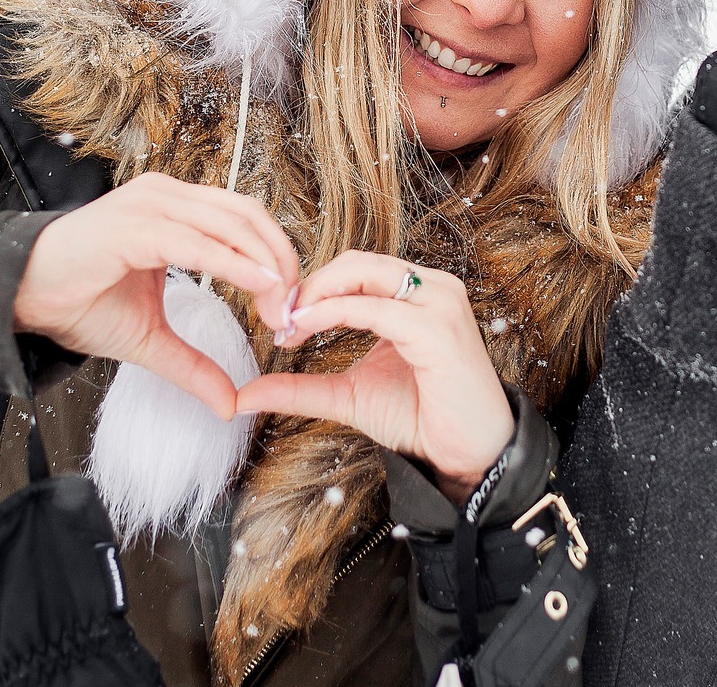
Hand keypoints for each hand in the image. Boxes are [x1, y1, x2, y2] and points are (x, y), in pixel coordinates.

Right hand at [13, 172, 298, 420]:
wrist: (20, 298)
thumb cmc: (77, 303)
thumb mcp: (150, 340)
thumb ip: (193, 365)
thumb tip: (230, 403)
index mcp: (174, 210)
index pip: (244, 219)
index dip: (275, 256)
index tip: (288, 304)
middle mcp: (166, 197)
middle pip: (248, 215)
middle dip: (280, 260)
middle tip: (293, 308)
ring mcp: (150, 205)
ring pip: (230, 223)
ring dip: (264, 264)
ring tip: (280, 303)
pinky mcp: (134, 225)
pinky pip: (196, 241)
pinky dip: (233, 263)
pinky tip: (258, 285)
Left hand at [234, 251, 512, 504]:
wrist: (471, 456)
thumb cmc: (422, 419)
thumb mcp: (349, 396)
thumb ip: (301, 389)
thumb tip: (245, 393)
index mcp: (416, 294)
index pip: (354, 269)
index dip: (311, 288)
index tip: (279, 321)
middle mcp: (432, 288)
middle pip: (356, 261)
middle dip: (308, 285)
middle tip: (276, 318)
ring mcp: (439, 304)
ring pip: (364, 274)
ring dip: (317, 294)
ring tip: (288, 324)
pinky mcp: (439, 329)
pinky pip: (377, 308)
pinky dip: (335, 313)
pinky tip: (306, 328)